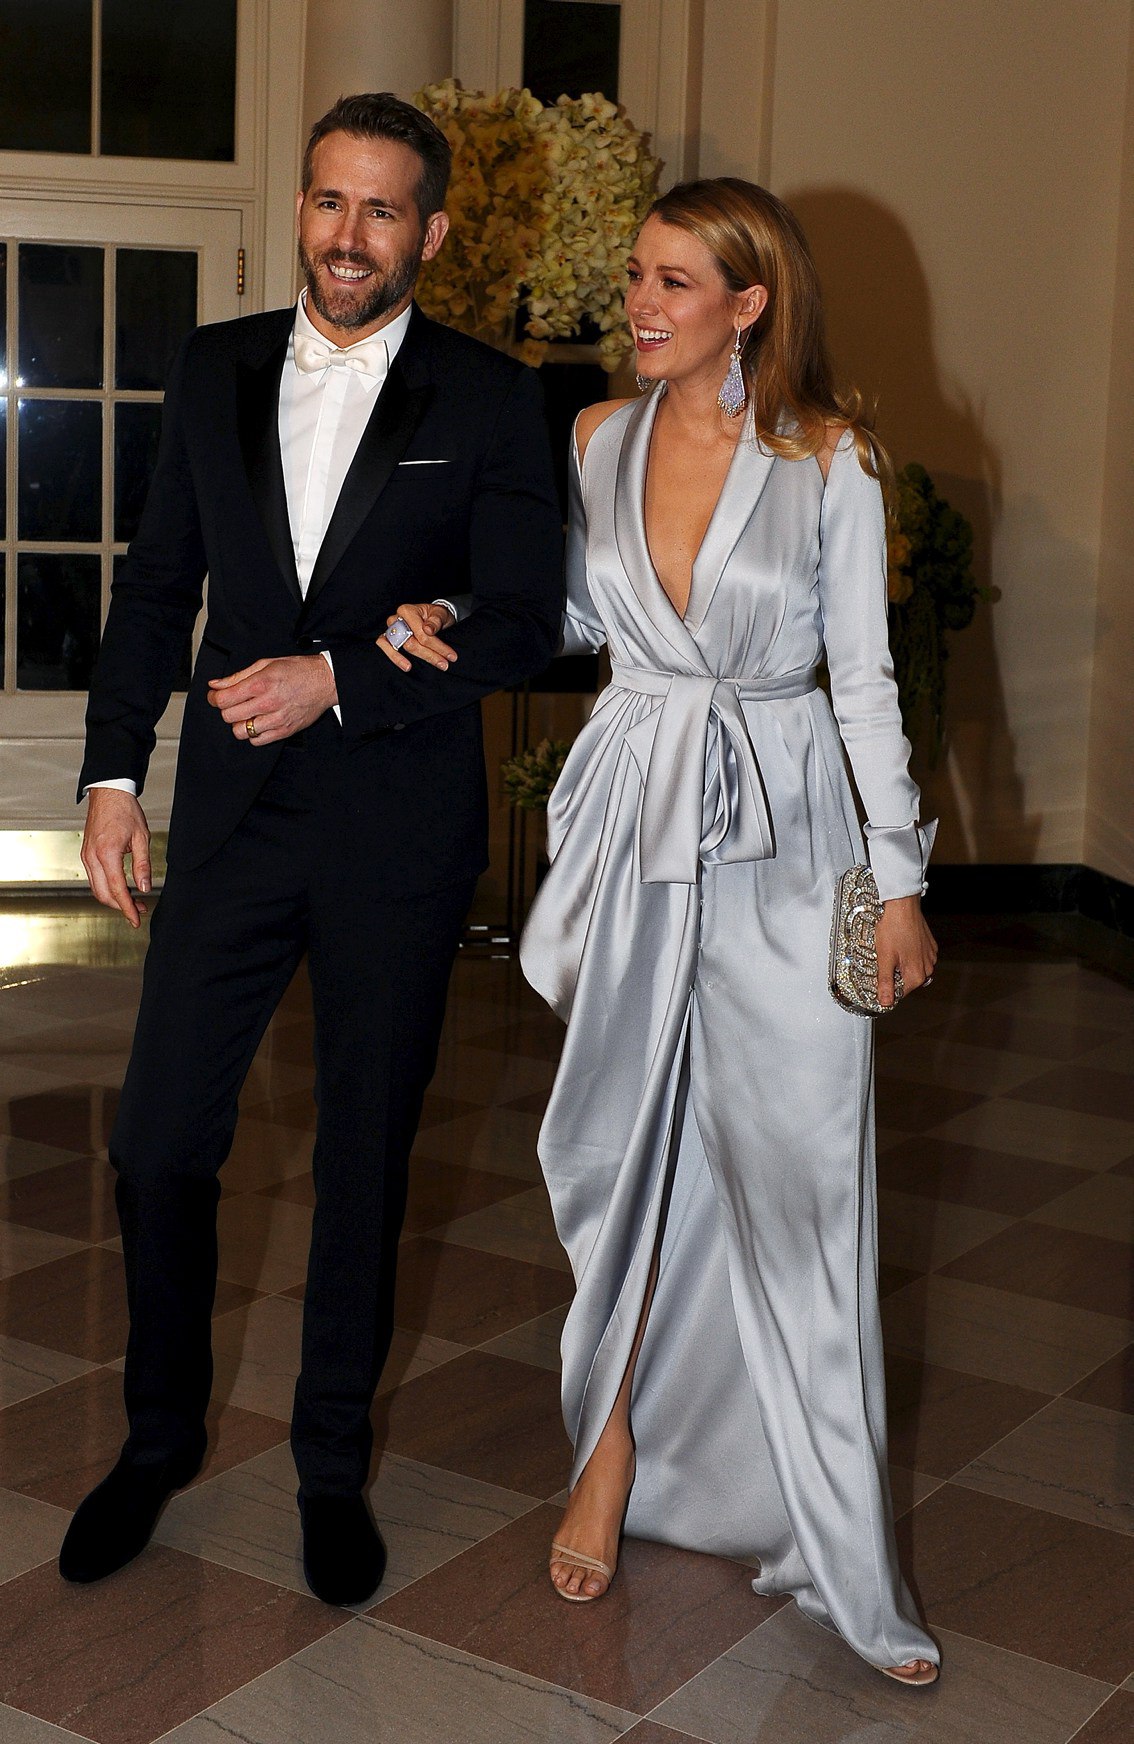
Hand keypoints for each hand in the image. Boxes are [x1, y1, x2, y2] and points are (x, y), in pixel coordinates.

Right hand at [82, 788, 151, 927]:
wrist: (108, 793)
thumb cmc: (125, 811)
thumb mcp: (141, 838)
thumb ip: (143, 865)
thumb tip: (145, 887)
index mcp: (107, 853)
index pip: (117, 889)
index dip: (127, 908)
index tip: (136, 919)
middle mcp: (92, 857)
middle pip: (103, 894)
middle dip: (121, 906)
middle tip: (139, 910)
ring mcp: (86, 856)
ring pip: (96, 888)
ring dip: (113, 899)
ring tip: (133, 900)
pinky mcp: (85, 854)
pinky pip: (93, 878)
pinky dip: (106, 888)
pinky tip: (120, 888)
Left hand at [207, 654, 335, 744]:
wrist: (325, 682)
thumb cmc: (297, 671)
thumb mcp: (265, 664)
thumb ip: (238, 676)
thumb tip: (216, 684)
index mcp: (260, 684)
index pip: (223, 700)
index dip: (214, 698)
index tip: (215, 696)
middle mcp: (267, 703)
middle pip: (229, 716)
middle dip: (226, 709)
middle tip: (232, 703)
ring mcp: (276, 720)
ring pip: (241, 731)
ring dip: (239, 723)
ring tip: (247, 714)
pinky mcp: (284, 731)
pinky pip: (257, 741)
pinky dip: (253, 734)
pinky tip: (259, 722)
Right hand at [377, 602, 457, 672]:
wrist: (431, 616)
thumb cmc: (435, 615)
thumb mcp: (441, 614)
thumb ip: (436, 621)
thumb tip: (428, 630)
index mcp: (407, 611)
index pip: (421, 633)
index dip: (436, 646)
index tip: (450, 656)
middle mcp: (396, 619)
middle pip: (410, 643)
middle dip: (428, 655)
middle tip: (444, 664)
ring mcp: (391, 629)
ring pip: (396, 647)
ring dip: (405, 659)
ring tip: (413, 668)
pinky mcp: (388, 638)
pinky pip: (385, 646)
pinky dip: (393, 657)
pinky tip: (405, 666)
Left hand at [874, 894, 937, 1008]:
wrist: (902, 905)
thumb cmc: (893, 928)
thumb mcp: (884, 958)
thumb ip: (885, 982)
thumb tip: (886, 1002)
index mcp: (916, 974)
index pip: (900, 994)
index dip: (886, 989)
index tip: (878, 981)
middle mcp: (927, 967)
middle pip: (907, 982)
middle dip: (894, 975)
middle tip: (883, 961)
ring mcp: (930, 956)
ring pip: (913, 969)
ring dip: (901, 965)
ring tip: (891, 950)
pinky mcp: (930, 946)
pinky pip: (918, 957)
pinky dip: (908, 955)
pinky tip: (900, 944)